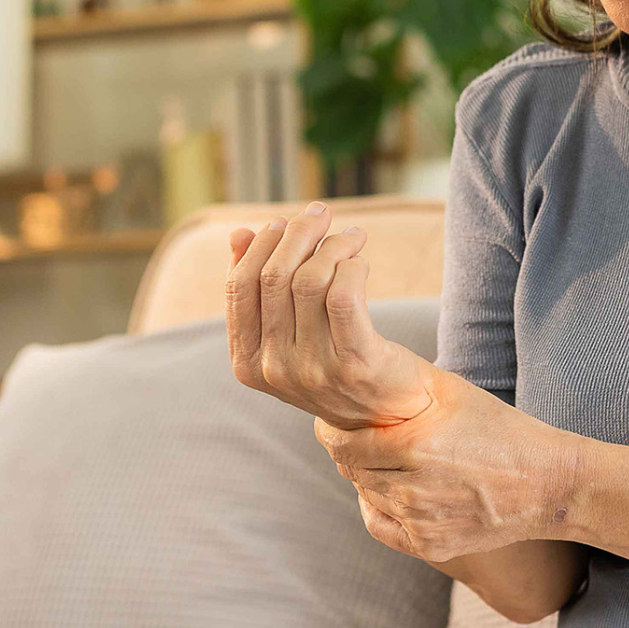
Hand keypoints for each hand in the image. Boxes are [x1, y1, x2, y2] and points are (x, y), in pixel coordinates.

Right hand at [226, 201, 434, 429]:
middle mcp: (275, 369)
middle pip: (275, 277)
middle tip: (319, 214)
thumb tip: (239, 234)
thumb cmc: (336, 360)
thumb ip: (261, 289)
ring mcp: (313, 369)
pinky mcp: (355, 363)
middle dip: (297, 234)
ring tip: (351, 236)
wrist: (390, 412)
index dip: (261, 246)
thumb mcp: (289, 333)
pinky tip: (360, 262)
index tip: (283, 223)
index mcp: (247, 362)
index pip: (239, 287)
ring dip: (332, 244)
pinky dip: (351, 265)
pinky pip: (344, 294)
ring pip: (309, 280)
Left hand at [314, 374, 582, 562]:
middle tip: (354, 438)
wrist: (548, 484)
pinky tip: (389, 492)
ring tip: (384, 460)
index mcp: (416, 446)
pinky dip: (380, 508)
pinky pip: (383, 526)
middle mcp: (413, 489)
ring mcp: (421, 523)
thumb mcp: (457, 393)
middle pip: (352, 471)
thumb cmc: (503, 430)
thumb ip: (409, 384)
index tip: (329, 424)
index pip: (345, 445)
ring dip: (369, 478)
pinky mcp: (430, 547)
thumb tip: (363, 369)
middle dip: (349, 454)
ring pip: (368, 497)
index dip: (331, 433)